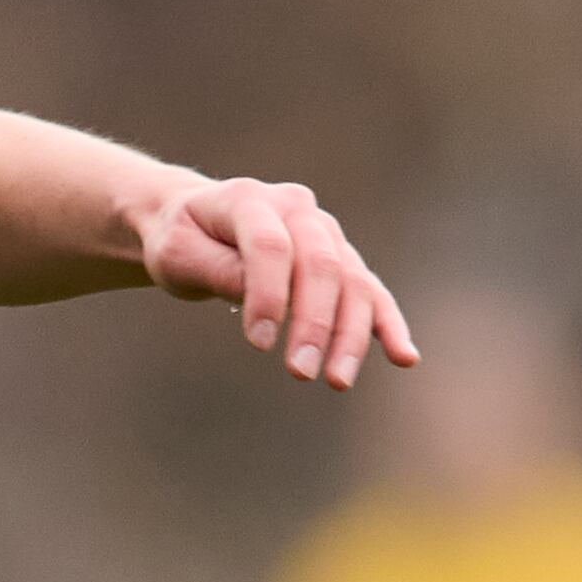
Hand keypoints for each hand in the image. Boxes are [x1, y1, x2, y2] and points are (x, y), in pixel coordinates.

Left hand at [137, 175, 414, 388]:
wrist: (196, 223)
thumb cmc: (182, 241)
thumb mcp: (178, 254)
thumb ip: (218, 270)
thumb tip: (265, 302)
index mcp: (250, 200)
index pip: (270, 247)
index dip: (268, 295)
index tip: (258, 344)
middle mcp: (298, 210)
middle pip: (320, 265)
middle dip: (314, 322)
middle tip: (300, 373)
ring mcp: (325, 233)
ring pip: (351, 281)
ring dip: (350, 334)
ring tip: (338, 381)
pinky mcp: (339, 259)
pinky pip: (369, 291)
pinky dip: (386, 323)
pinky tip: (404, 356)